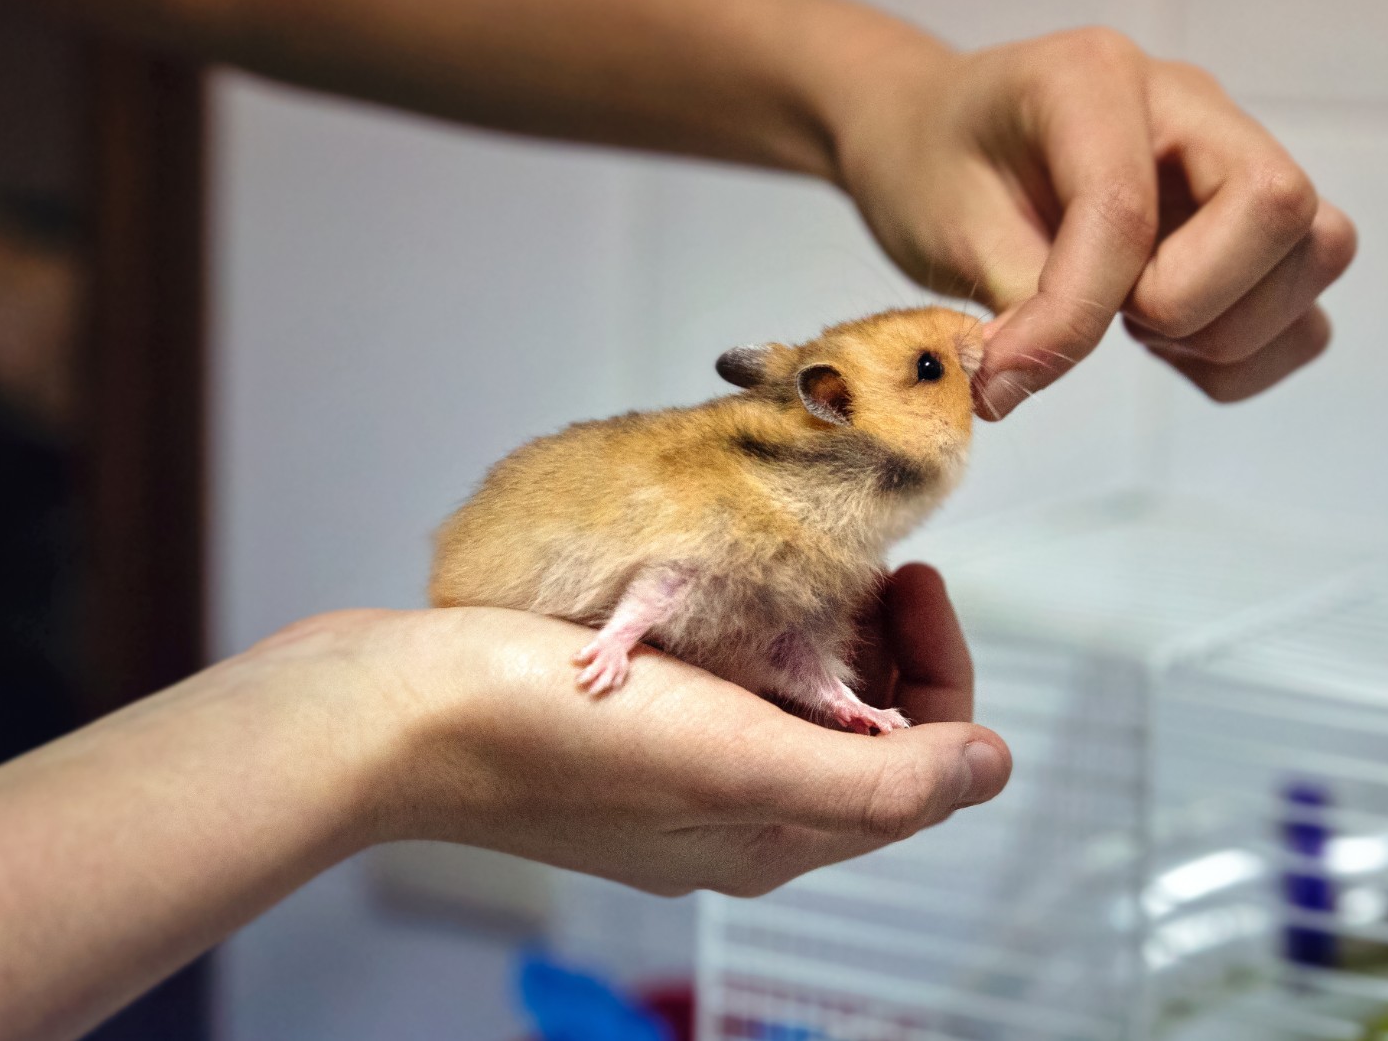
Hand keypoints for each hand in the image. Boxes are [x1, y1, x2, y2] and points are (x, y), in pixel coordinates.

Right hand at [281, 563, 1009, 896]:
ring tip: (801, 556)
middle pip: (865, 725)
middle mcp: (739, 806)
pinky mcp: (627, 724)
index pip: (920, 759)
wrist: (396, 715)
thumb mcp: (744, 766)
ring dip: (820, 622)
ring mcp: (679, 766)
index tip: (912, 574)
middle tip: (860, 556)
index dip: (942, 665)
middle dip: (884, 637)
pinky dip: (749, 620)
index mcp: (779, 831)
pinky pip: (725, 675)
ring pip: (796, 693)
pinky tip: (724, 576)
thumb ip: (878, 779)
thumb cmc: (554, 739)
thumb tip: (992, 768)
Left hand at [831, 28, 1356, 418]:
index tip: (1008, 368)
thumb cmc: (938, 166)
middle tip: (1110, 319)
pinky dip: (1245, 357)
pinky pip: (1306, 313)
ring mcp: (1234, 160)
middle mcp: (1189, 106)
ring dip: (1227, 330)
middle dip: (1192, 301)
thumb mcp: (944, 225)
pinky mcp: (1254, 229)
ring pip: (1317, 252)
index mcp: (1094, 77)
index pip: (1126, 206)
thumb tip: (1026, 384)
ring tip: (1135, 327)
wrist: (941, 142)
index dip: (1076, 310)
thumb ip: (1009, 303)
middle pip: (1278, 204)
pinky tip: (1166, 344)